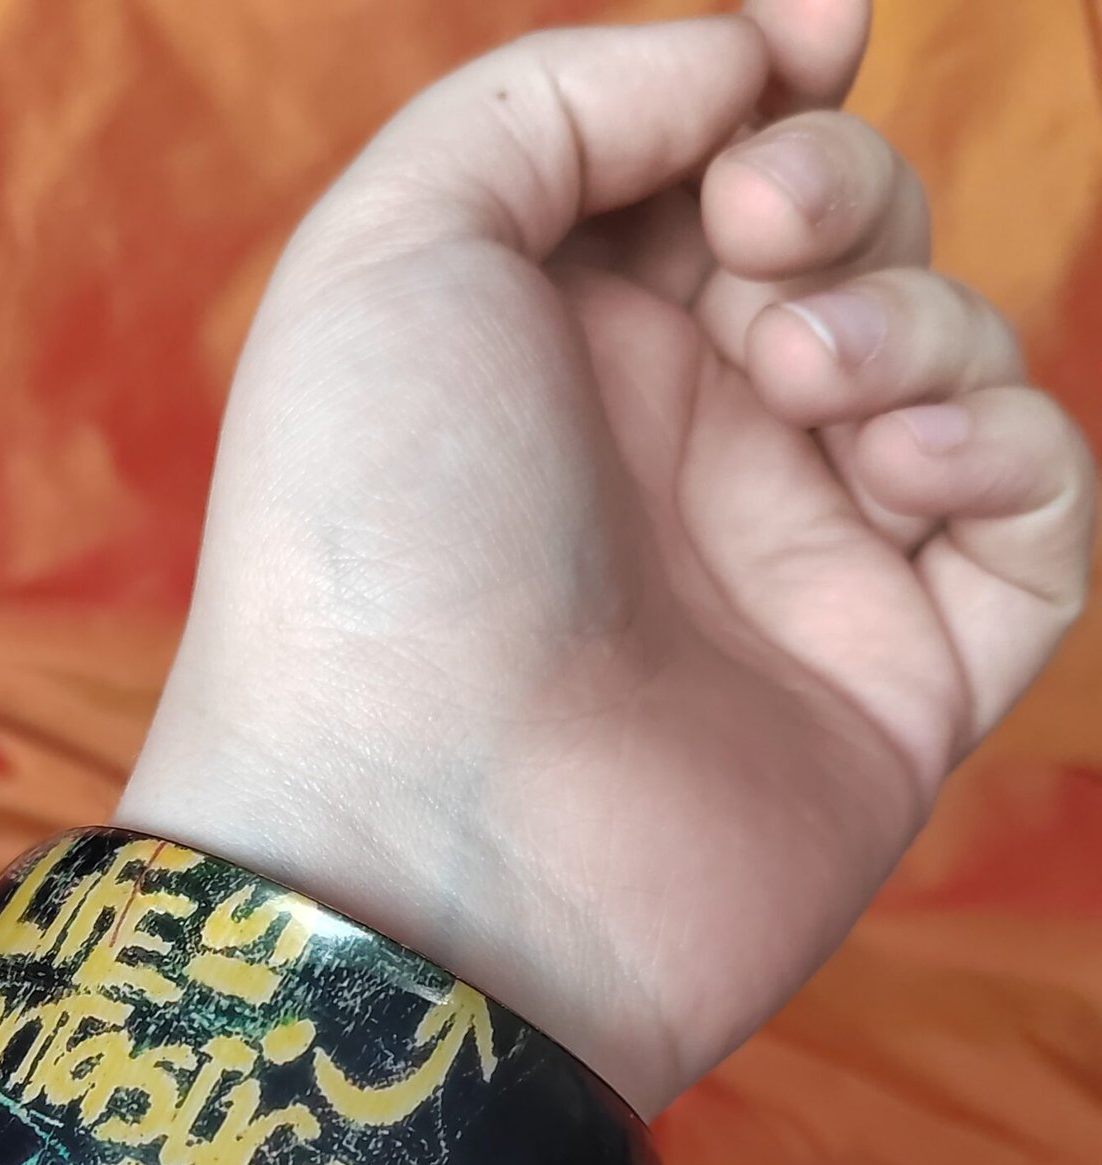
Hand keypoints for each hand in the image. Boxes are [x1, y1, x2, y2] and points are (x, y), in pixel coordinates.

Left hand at [122, 0, 1094, 1115]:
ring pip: (951, 369)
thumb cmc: (371, 546)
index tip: (818, 33)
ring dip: (911, 322)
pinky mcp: (900, 686)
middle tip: (759, 243)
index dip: (781, 87)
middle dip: (837, 192)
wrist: (418, 842)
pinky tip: (898, 468)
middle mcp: (681, 456)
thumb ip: (562, 100)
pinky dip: (1008, 452)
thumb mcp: (398, 249)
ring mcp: (795, 571)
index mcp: (560, 351)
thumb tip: (751, 60)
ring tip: (800, 386)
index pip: (717, 174)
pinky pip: (1035, 524)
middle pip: (848, 250)